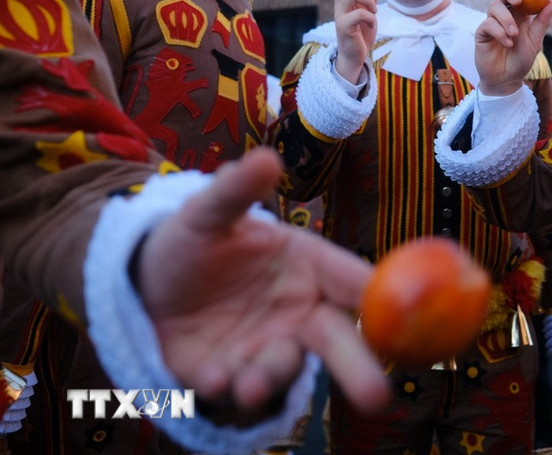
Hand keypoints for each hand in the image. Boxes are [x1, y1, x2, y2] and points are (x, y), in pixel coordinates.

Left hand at [136, 148, 390, 422]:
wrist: (144, 279)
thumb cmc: (194, 239)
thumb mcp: (207, 212)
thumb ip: (237, 190)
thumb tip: (267, 156)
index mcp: (308, 268)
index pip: (355, 282)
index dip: (384, 299)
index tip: (406, 316)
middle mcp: (297, 314)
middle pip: (339, 341)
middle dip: (359, 370)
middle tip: (377, 397)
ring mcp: (264, 348)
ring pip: (283, 369)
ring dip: (272, 378)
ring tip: (248, 383)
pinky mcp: (224, 375)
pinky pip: (232, 389)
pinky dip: (226, 388)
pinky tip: (213, 379)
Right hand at [329, 0, 379, 83]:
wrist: (356, 56)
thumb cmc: (361, 33)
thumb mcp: (369, 11)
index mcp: (342, 0)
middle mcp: (338, 6)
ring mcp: (340, 16)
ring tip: (375, 10)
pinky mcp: (345, 28)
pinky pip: (359, 14)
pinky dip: (370, 16)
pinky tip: (372, 23)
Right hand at [476, 0, 551, 95]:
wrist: (507, 80)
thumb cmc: (521, 60)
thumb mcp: (535, 41)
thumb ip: (542, 22)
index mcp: (519, 13)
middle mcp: (505, 14)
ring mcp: (492, 22)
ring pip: (494, 7)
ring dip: (506, 19)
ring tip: (514, 35)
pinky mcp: (482, 33)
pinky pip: (488, 24)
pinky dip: (500, 32)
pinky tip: (508, 43)